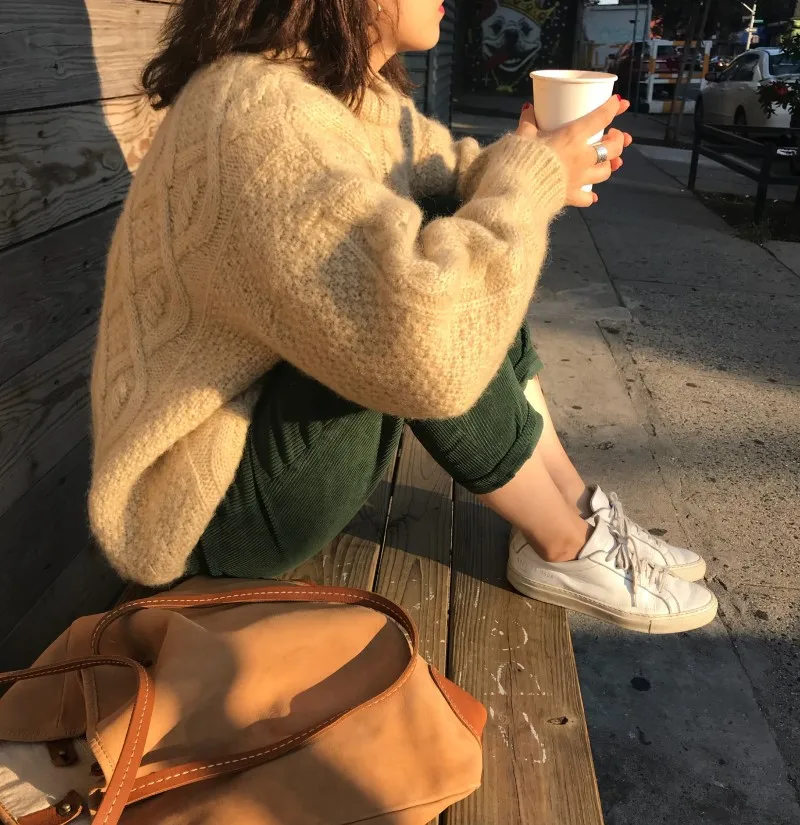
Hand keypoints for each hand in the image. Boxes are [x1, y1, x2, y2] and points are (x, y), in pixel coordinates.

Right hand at [517, 96, 632, 206]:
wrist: (518, 191)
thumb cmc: (522, 159)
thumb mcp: (523, 134)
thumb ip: (528, 120)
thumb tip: (528, 107)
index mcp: (573, 137)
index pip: (601, 117)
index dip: (614, 107)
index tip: (619, 102)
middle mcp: (582, 157)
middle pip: (612, 147)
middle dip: (619, 139)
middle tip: (613, 134)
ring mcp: (579, 178)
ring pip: (605, 171)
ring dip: (609, 165)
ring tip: (607, 161)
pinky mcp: (571, 196)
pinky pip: (587, 198)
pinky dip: (590, 195)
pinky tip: (590, 193)